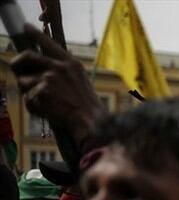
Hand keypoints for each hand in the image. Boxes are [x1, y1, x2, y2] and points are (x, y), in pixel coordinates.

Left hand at [10, 25, 103, 147]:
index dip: (35, 33)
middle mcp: (57, 68)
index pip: (48, 43)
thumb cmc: (87, 103)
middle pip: (27, 56)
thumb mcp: (81, 79)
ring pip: (23, 81)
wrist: (90, 120)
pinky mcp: (39, 93)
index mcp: (70, 63)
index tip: (26, 27)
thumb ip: (64, 68)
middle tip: (16, 66)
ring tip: (42, 101)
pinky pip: (28, 99)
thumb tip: (46, 65)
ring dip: (28, 91)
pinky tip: (47, 110)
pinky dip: (34, 106)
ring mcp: (47, 80)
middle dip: (17, 61)